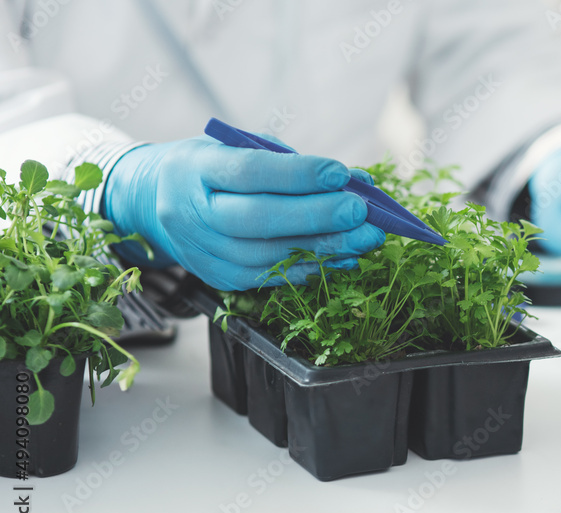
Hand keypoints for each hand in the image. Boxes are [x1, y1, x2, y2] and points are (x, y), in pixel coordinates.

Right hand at [102, 137, 384, 290]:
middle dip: (316, 217)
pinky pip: (272, 277)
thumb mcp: (238, 148)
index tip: (340, 173)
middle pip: (258, 220)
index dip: (297, 175)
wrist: (157, 202)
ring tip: (365, 238)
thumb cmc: (212, 169)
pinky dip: (313, 268)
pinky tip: (345, 257)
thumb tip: (355, 181)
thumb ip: (291, 163)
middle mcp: (192, 214)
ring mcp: (203, 251)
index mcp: (194, 170)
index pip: (249, 172)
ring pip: (270, 255)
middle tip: (361, 212)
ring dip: (325, 248)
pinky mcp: (220, 278)